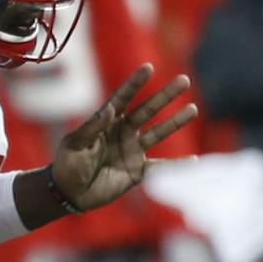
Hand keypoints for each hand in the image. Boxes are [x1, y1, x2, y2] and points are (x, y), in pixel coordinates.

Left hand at [49, 65, 199, 211]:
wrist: (68, 194)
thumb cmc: (67, 166)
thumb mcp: (75, 144)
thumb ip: (92, 127)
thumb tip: (110, 108)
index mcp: (106, 123)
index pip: (123, 99)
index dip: (135, 83)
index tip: (148, 67)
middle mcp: (123, 133)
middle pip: (147, 110)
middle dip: (165, 95)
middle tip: (184, 80)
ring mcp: (132, 150)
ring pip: (158, 133)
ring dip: (176, 122)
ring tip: (193, 109)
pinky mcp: (137, 170)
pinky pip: (160, 167)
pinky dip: (177, 165)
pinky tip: (194, 160)